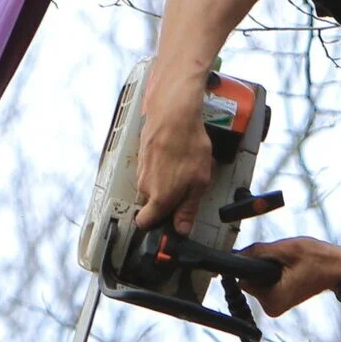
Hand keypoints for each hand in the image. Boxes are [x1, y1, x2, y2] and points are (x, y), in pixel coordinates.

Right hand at [135, 66, 213, 232]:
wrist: (173, 114)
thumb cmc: (187, 145)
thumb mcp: (199, 182)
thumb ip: (188, 208)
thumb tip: (182, 228)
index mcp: (159, 198)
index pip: (145, 223)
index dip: (158, 226)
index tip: (171, 223)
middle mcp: (145, 187)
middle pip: (152, 205)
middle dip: (168, 201)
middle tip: (187, 189)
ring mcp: (141, 171)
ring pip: (152, 187)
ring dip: (167, 183)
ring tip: (184, 168)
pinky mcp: (142, 157)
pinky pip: (151, 171)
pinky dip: (163, 168)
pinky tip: (176, 157)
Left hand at [240, 237, 340, 316]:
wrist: (338, 268)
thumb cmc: (318, 260)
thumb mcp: (285, 249)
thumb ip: (257, 251)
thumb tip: (236, 254)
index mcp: (271, 301)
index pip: (244, 279)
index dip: (254, 263)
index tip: (271, 258)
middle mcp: (271, 308)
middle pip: (250, 280)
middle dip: (263, 266)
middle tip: (285, 261)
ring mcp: (275, 305)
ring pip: (258, 279)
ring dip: (270, 268)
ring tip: (291, 264)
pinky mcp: (279, 299)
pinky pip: (266, 282)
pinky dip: (275, 273)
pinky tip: (291, 269)